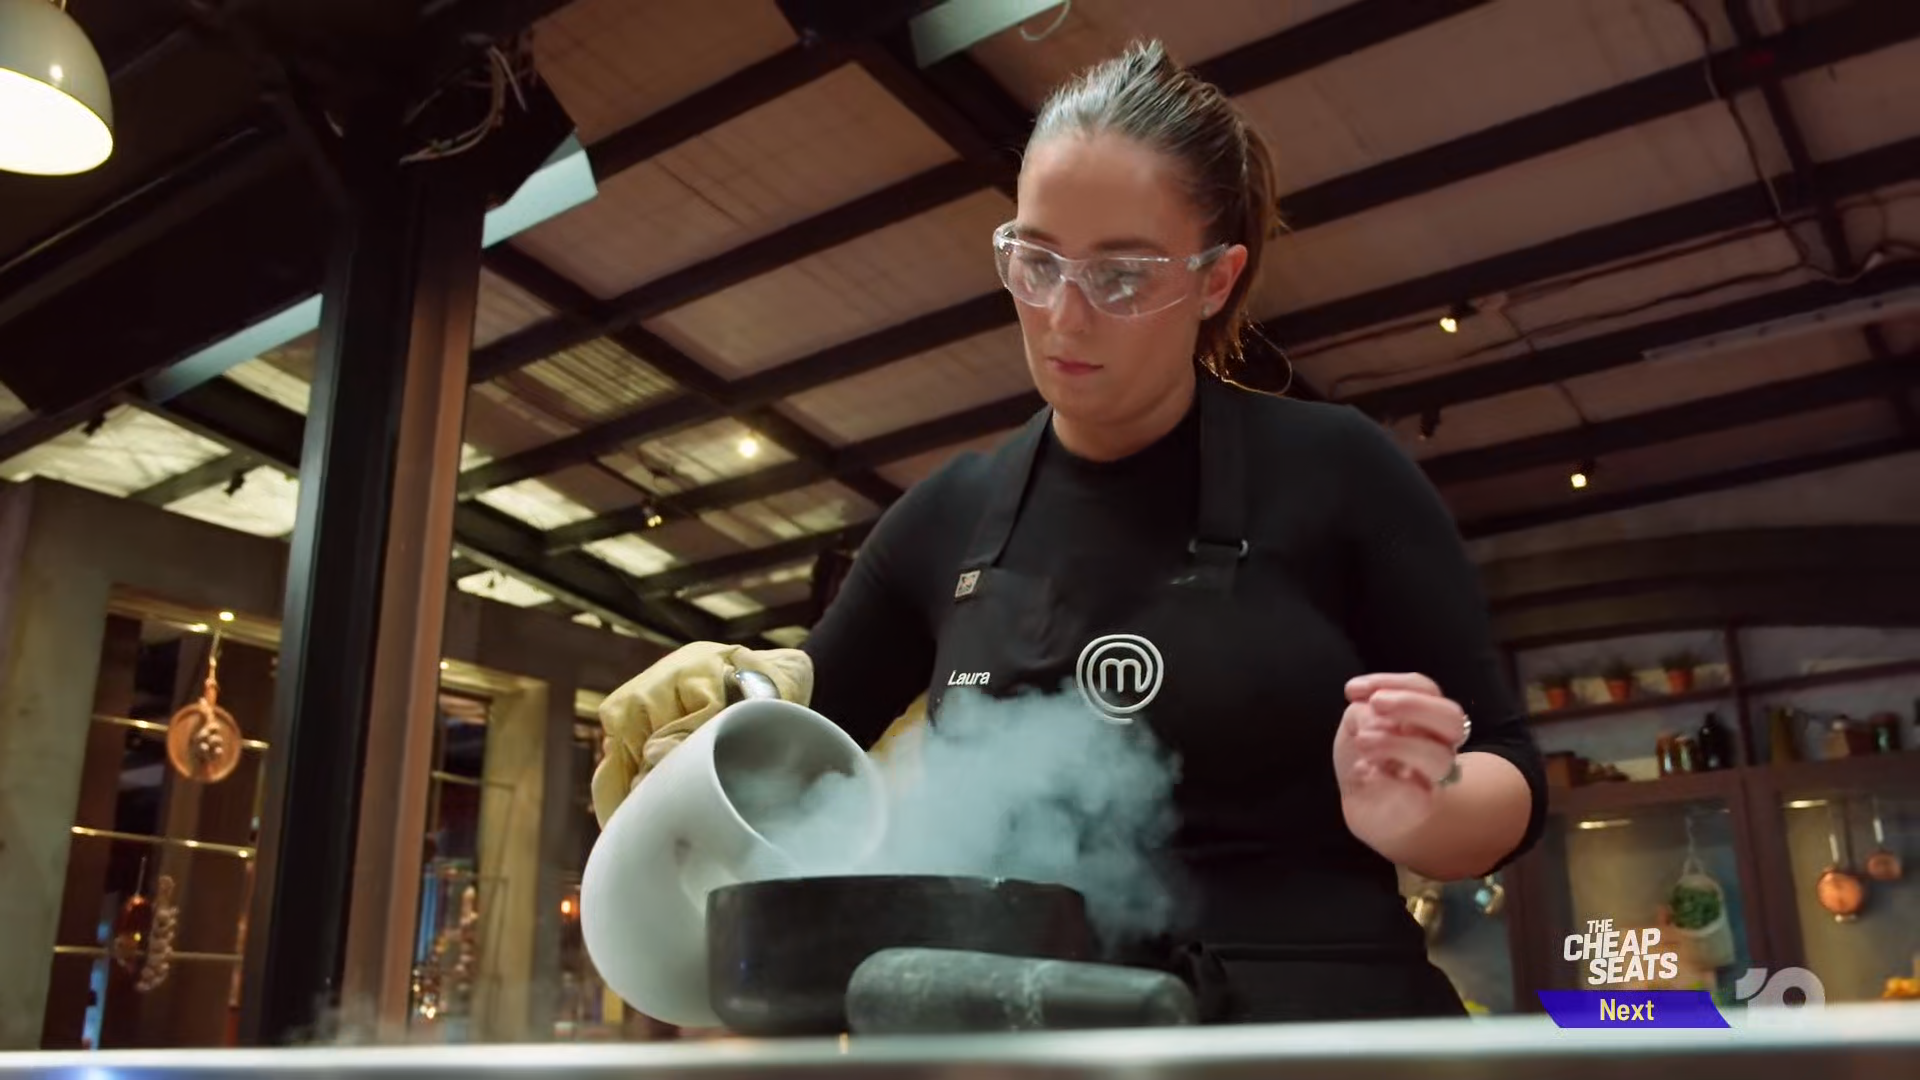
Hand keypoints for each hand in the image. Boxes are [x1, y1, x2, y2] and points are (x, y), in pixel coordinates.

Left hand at [1334, 673, 1468, 850]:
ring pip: (1439, 756)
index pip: (1425, 688)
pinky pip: (1416, 792)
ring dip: (1394, 743)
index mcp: (1426, 718)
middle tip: (1375, 704)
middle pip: (1452, 717)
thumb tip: (1373, 715)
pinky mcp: (1421, 806)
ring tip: (1362, 743)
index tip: (1351, 690)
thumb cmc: (1365, 758)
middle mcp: (1440, 744)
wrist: (1364, 805)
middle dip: (1412, 704)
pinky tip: (1365, 772)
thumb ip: (1365, 711)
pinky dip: (1386, 778)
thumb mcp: (1356, 724)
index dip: (1392, 682)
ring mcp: (1435, 777)